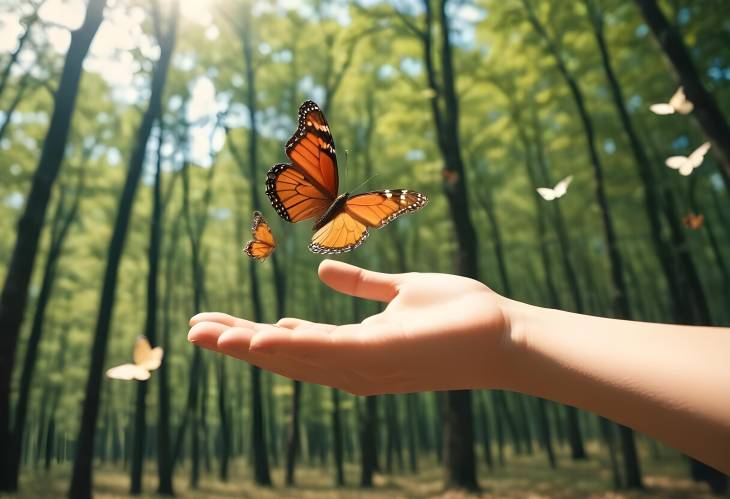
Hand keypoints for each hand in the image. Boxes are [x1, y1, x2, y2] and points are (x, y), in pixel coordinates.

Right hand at [188, 260, 515, 394]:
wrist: (505, 332)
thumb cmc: (458, 314)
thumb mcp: (399, 292)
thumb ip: (361, 285)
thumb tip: (321, 273)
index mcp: (354, 348)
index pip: (293, 342)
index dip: (254, 334)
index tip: (220, 324)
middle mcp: (353, 365)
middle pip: (284, 355)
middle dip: (238, 344)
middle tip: (193, 331)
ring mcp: (365, 364)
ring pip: (295, 357)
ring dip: (250, 346)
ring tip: (209, 334)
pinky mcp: (381, 355)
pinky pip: (326, 352)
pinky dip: (288, 346)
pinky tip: (256, 336)